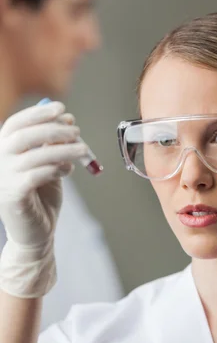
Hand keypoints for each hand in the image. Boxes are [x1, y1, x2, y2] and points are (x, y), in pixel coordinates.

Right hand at [0, 102, 87, 296]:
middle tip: (77, 132)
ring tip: (82, 150)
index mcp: (4, 151)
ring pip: (33, 156)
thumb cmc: (41, 197)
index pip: (15, 125)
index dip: (37, 114)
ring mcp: (3, 180)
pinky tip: (68, 170)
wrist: (36, 234)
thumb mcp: (48, 165)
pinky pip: (35, 175)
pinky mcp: (13, 197)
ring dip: (62, 149)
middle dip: (52, 129)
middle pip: (23, 137)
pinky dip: (55, 168)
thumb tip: (68, 119)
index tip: (61, 109)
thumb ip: (53, 145)